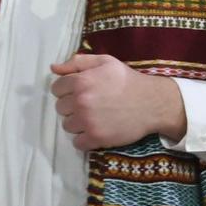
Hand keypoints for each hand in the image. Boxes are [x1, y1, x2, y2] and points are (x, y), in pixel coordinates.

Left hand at [50, 54, 185, 150]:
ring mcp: (87, 122)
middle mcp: (81, 102)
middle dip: (72, 106)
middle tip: (90, 104)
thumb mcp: (105, 62)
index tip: (81, 92)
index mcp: (81, 81)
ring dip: (78, 123)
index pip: (56, 89)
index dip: (68, 90)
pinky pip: (77, 143)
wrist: (152, 102)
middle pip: (60, 108)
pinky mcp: (96, 138)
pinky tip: (97, 130)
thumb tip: (53, 68)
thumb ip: (78, 62)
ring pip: (67, 126)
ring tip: (94, 118)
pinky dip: (85, 139)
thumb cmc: (128, 80)